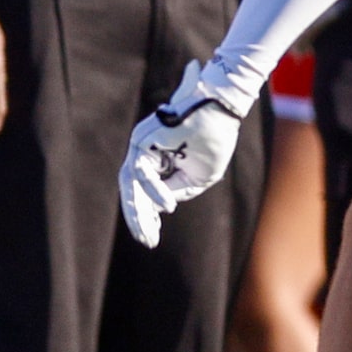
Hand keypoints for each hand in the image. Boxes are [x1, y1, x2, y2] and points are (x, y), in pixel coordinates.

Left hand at [119, 62, 245, 246]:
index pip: (141, 191)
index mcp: (156, 159)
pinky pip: (143, 171)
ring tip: (149, 233)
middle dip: (139, 219)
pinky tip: (165, 206)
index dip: (145, 215)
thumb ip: (178, 188)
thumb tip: (160, 205)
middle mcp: (143, 153)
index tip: (151, 238)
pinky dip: (154, 190)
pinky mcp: (142, 142)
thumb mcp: (200, 175)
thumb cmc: (214, 139)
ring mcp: (140, 146)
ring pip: (131, 184)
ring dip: (139, 211)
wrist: (220, 109)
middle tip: (147, 242)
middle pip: (131, 191)